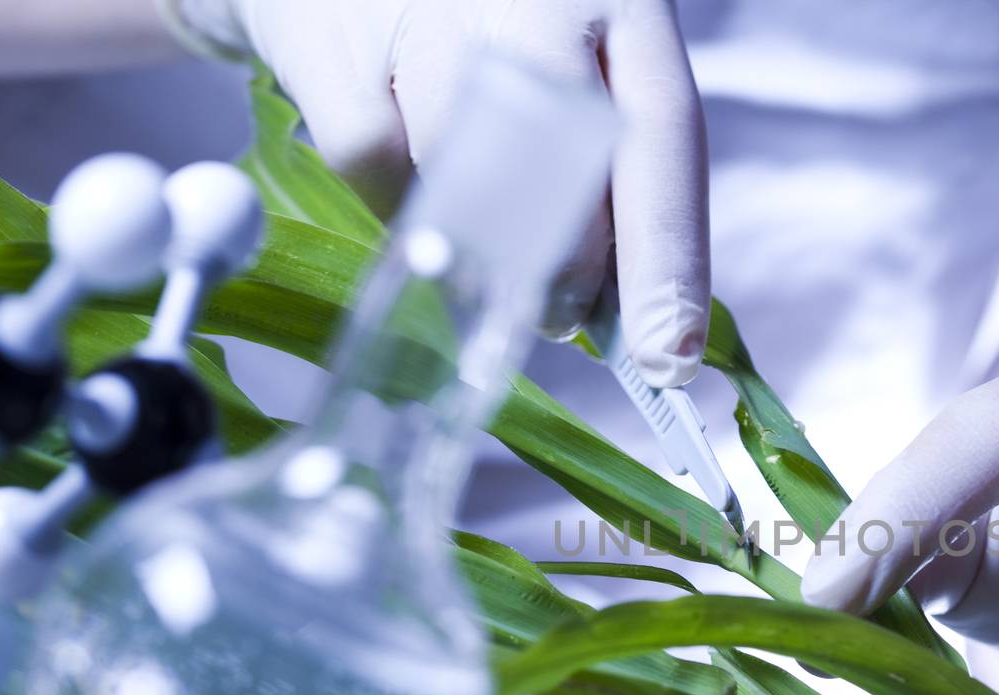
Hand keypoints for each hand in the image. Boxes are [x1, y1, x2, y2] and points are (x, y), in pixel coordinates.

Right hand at [174, 0, 708, 386]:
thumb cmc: (484, 24)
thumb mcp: (571, 68)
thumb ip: (604, 169)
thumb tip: (622, 315)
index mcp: (618, 2)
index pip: (666, 137)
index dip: (669, 259)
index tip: (668, 356)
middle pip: (569, 157)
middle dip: (568, 267)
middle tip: (558, 317)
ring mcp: (430, 5)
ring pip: (464, 170)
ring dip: (476, 249)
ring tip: (473, 251)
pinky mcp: (329, 29)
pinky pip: (373, 156)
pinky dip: (393, 202)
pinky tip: (407, 192)